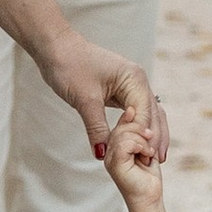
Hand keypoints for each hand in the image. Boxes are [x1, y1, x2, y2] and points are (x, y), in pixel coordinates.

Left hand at [43, 37, 167, 169]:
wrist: (55, 47)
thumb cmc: (69, 66)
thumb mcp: (84, 100)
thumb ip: (97, 128)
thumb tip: (103, 154)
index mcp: (134, 78)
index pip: (145, 114)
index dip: (145, 138)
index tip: (144, 159)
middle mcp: (137, 81)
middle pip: (153, 114)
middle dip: (154, 138)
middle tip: (156, 163)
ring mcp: (130, 85)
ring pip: (147, 114)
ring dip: (149, 134)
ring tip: (153, 158)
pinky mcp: (120, 90)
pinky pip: (134, 112)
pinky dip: (137, 127)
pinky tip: (137, 143)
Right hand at [106, 112, 169, 207]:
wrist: (148, 200)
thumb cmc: (148, 179)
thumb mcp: (146, 150)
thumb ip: (140, 136)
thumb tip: (137, 116)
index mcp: (115, 149)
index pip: (119, 126)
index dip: (128, 118)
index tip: (136, 112)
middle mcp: (109, 153)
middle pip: (120, 128)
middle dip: (138, 128)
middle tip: (150, 139)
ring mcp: (110, 159)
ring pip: (122, 134)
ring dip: (141, 139)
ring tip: (149, 152)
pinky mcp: (116, 165)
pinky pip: (124, 144)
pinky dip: (139, 145)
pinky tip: (146, 154)